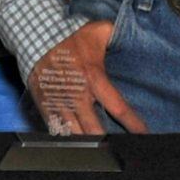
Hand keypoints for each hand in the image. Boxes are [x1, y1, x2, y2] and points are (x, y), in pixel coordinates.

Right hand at [28, 23, 147, 136]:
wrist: (35, 35)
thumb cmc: (69, 34)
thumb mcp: (98, 30)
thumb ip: (117, 36)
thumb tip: (136, 35)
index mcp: (94, 78)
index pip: (119, 108)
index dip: (134, 124)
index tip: (143, 135)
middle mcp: (78, 95)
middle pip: (95, 130)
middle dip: (107, 142)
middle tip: (117, 147)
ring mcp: (60, 102)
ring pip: (75, 133)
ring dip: (87, 142)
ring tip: (98, 149)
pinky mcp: (45, 104)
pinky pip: (56, 128)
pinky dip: (67, 136)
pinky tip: (76, 142)